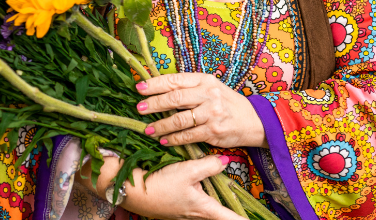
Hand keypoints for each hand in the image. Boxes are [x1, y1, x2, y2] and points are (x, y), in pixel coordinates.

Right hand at [80, 154, 240, 219]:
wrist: (129, 191)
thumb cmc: (159, 183)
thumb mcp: (187, 171)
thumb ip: (209, 166)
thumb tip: (226, 162)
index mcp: (203, 208)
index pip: (230, 219)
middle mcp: (196, 214)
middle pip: (219, 215)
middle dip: (231, 213)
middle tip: (245, 211)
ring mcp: (185, 212)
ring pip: (207, 209)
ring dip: (216, 205)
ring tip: (227, 199)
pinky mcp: (176, 207)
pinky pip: (194, 204)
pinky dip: (201, 197)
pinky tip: (198, 187)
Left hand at [136, 73, 266, 148]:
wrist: (253, 121)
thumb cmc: (227, 103)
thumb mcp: (211, 87)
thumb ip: (190, 87)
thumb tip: (160, 89)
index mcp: (205, 80)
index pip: (175, 80)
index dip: (155, 84)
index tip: (139, 87)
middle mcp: (208, 94)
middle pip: (175, 98)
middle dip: (154, 104)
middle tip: (139, 108)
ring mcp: (211, 113)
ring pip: (179, 119)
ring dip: (161, 125)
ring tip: (148, 129)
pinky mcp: (213, 131)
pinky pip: (188, 136)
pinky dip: (174, 139)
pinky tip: (164, 140)